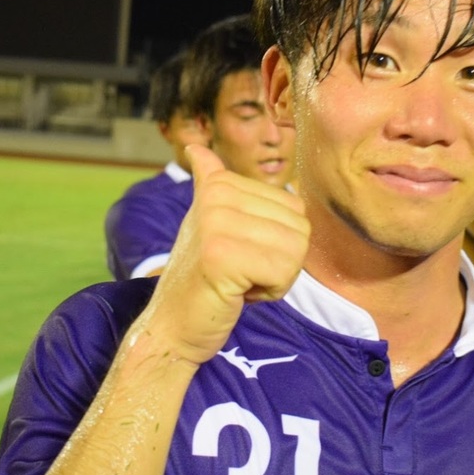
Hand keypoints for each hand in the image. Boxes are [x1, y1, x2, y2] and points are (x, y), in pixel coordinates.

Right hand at [145, 144, 309, 365]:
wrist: (173, 326)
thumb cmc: (202, 278)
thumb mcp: (208, 222)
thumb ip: (211, 184)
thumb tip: (197, 148)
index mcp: (221, 185)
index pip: (296, 207)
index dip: (279, 241)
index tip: (241, 253)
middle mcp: (217, 196)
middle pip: (300, 228)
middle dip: (281, 260)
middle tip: (240, 272)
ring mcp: (217, 223)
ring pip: (295, 251)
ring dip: (276, 277)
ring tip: (238, 281)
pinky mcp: (221, 255)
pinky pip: (283, 272)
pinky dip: (270, 292)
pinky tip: (237, 293)